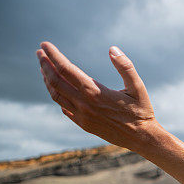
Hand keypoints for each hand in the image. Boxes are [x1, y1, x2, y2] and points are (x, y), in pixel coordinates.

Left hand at [36, 42, 159, 151]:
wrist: (143, 138)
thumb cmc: (142, 111)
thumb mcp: (138, 86)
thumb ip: (125, 66)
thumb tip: (112, 49)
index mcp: (95, 92)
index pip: (66, 69)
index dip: (53, 55)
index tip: (44, 45)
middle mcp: (84, 104)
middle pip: (56, 81)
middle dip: (45, 65)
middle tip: (40, 53)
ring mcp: (82, 116)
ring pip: (57, 95)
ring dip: (48, 81)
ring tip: (45, 70)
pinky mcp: (84, 125)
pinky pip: (64, 109)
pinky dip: (57, 96)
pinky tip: (57, 90)